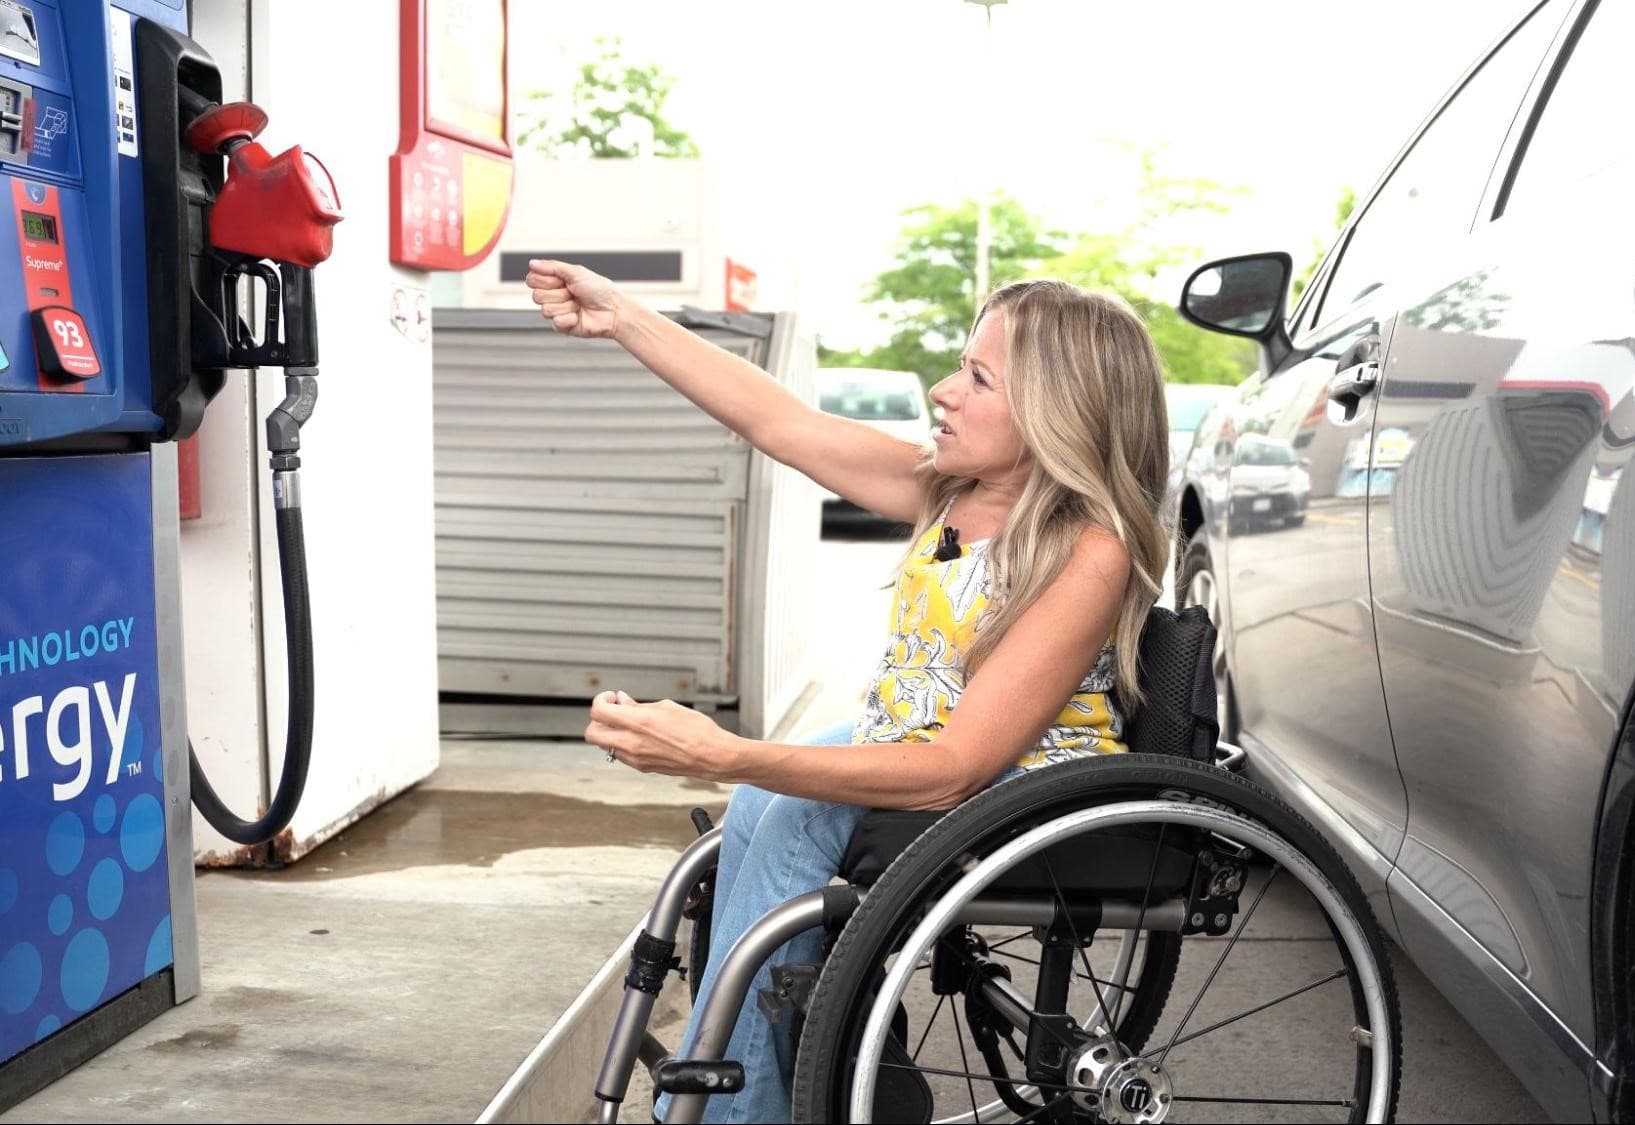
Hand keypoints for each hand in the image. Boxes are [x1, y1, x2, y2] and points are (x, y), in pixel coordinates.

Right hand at [525, 259, 624, 338]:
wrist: (614, 311)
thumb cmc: (600, 290)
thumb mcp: (576, 272)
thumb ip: (552, 267)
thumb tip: (532, 263)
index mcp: (555, 281)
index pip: (532, 280)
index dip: (545, 280)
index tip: (562, 280)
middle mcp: (554, 296)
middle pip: (536, 296)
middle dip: (558, 293)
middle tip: (573, 293)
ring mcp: (557, 312)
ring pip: (546, 310)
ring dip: (566, 306)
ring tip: (578, 305)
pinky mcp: (562, 326)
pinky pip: (556, 322)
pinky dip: (570, 318)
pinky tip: (579, 316)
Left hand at [585, 690, 736, 779]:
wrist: (712, 756)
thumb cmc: (696, 729)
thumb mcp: (667, 707)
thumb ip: (639, 705)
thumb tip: (622, 700)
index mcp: (639, 722)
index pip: (599, 712)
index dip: (601, 700)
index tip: (612, 697)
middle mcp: (632, 742)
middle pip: (592, 733)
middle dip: (598, 719)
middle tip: (614, 710)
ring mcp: (635, 758)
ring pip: (604, 745)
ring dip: (609, 732)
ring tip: (628, 723)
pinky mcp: (641, 767)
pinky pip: (619, 754)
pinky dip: (621, 743)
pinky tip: (639, 735)